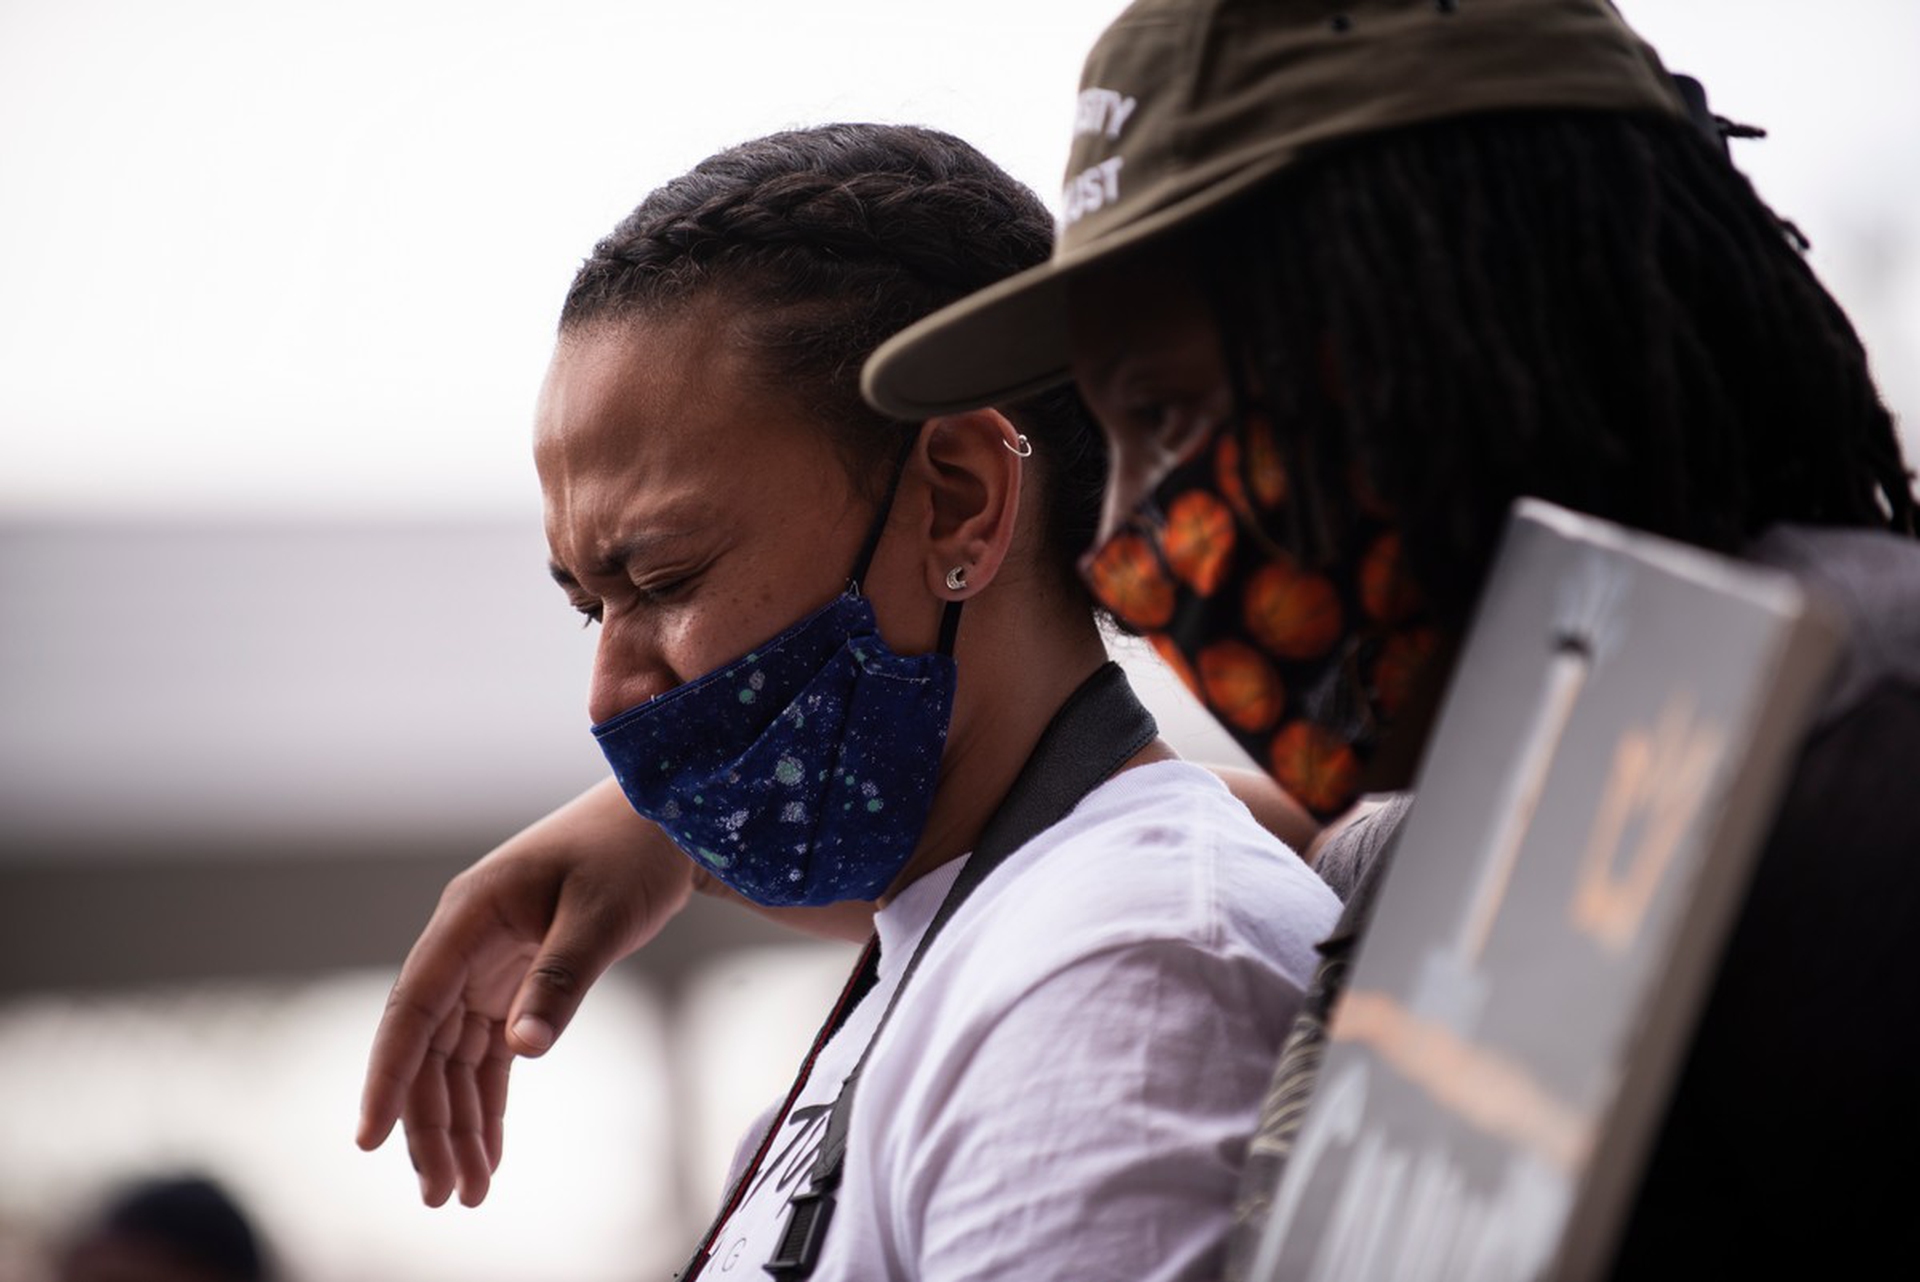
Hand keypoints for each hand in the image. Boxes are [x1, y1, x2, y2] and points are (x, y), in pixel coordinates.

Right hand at [355, 777, 693, 1206]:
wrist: (663, 820)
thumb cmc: (630, 853)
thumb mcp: (602, 915)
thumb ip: (561, 979)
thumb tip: (521, 1049)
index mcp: (469, 916)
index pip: (412, 1007)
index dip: (388, 1074)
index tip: (369, 1136)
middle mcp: (465, 945)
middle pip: (428, 1046)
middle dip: (430, 1122)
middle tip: (444, 1195)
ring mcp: (486, 964)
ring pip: (453, 1057)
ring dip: (457, 1122)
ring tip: (468, 1191)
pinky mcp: (514, 981)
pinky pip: (487, 1051)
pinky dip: (487, 1100)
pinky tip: (489, 1151)